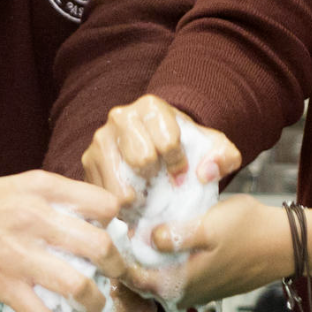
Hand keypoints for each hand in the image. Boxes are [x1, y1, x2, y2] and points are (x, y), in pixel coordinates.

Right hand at [0, 169, 126, 311]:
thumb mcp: (22, 186)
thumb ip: (57, 200)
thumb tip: (97, 221)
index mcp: (44, 188)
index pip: (105, 203)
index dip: (118, 224)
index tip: (118, 238)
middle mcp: (36, 217)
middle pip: (101, 245)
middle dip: (117, 268)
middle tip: (116, 276)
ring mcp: (18, 253)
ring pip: (78, 285)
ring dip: (94, 303)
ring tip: (94, 307)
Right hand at [82, 95, 241, 210]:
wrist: (159, 149)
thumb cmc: (186, 147)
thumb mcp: (214, 148)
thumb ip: (224, 157)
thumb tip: (206, 172)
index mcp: (151, 106)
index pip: (167, 141)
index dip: (179, 164)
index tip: (182, 173)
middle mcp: (120, 117)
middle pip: (141, 159)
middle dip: (156, 179)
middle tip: (161, 185)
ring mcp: (99, 140)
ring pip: (117, 180)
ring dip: (135, 197)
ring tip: (146, 199)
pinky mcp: (87, 163)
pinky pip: (100, 192)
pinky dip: (116, 205)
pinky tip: (130, 205)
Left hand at [123, 195, 292, 309]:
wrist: (285, 244)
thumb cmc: (249, 231)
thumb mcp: (211, 225)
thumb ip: (177, 235)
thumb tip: (147, 238)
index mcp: (179, 284)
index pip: (132, 278)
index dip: (116, 258)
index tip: (107, 234)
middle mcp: (183, 294)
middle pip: (142, 280)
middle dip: (128, 258)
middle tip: (117, 228)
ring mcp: (195, 290)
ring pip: (158, 277)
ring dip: (146, 259)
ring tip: (135, 229)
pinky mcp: (206, 282)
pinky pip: (175, 273)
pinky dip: (164, 260)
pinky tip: (163, 237)